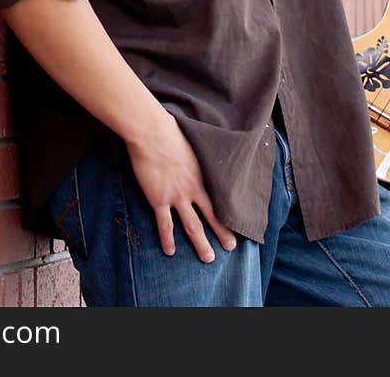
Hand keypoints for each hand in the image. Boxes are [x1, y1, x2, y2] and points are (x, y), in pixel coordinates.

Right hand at [125, 113, 237, 262]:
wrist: (152, 133)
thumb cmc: (170, 132)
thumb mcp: (192, 143)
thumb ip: (196, 157)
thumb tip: (198, 157)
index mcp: (201, 175)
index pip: (219, 198)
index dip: (227, 211)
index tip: (237, 221)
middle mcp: (192, 189)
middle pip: (211, 216)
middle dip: (222, 233)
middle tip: (231, 247)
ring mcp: (176, 196)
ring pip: (192, 225)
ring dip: (201, 243)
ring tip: (208, 258)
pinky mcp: (159, 199)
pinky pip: (165, 224)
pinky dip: (168, 239)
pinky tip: (170, 252)